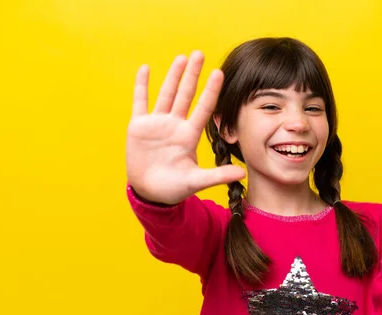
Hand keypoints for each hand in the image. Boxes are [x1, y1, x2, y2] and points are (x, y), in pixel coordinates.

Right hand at [126, 51, 245, 204]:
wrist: (150, 194)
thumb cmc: (174, 188)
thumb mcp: (197, 181)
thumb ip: (217, 176)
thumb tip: (243, 174)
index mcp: (189, 136)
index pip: (203, 108)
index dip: (210, 91)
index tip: (220, 73)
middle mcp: (175, 125)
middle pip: (185, 94)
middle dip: (192, 74)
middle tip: (200, 54)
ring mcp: (157, 124)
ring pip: (166, 94)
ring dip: (173, 76)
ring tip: (181, 57)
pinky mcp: (139, 127)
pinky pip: (140, 102)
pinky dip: (141, 86)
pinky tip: (145, 68)